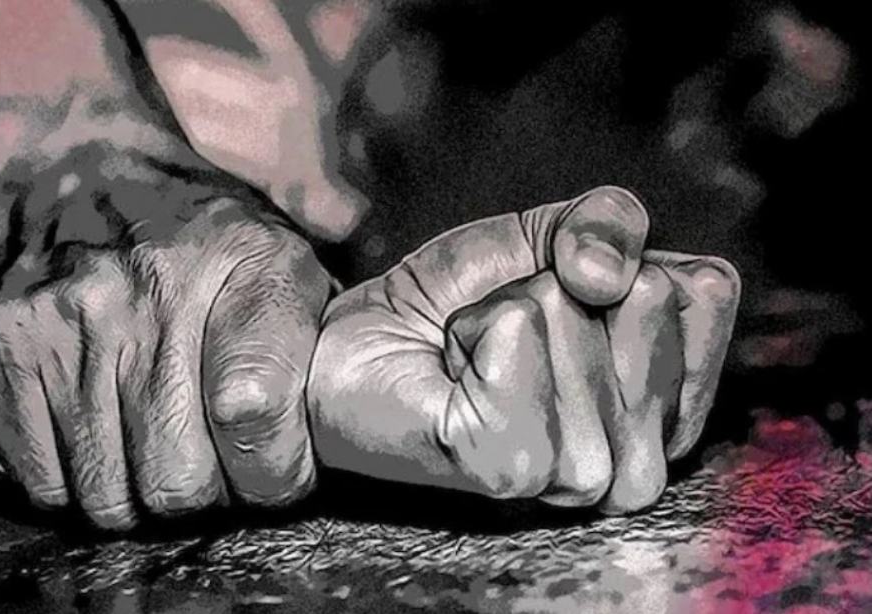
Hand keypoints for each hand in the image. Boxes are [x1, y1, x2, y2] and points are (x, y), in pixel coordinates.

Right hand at [0, 198, 332, 529]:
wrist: (78, 168)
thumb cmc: (197, 235)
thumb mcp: (279, 256)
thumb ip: (316, 339)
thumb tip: (341, 425)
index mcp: (242, 265)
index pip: (257, 418)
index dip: (272, 475)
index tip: (272, 475)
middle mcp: (147, 290)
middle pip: (179, 480)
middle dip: (205, 496)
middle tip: (208, 469)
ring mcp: (62, 320)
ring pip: (109, 497)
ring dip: (139, 498)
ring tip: (153, 451)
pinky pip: (44, 483)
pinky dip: (76, 485)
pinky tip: (100, 440)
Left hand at [307, 186, 740, 513]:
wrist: (357, 346)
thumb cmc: (453, 303)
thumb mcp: (544, 236)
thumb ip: (608, 222)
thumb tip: (606, 274)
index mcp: (667, 402)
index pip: (703, 293)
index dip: (618, 263)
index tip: (559, 298)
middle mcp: (638, 454)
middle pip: (644, 300)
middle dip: (557, 286)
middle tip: (506, 331)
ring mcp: (578, 472)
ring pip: (574, 319)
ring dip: (507, 311)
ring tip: (478, 356)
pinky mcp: (509, 466)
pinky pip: (516, 338)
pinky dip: (473, 329)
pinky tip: (457, 372)